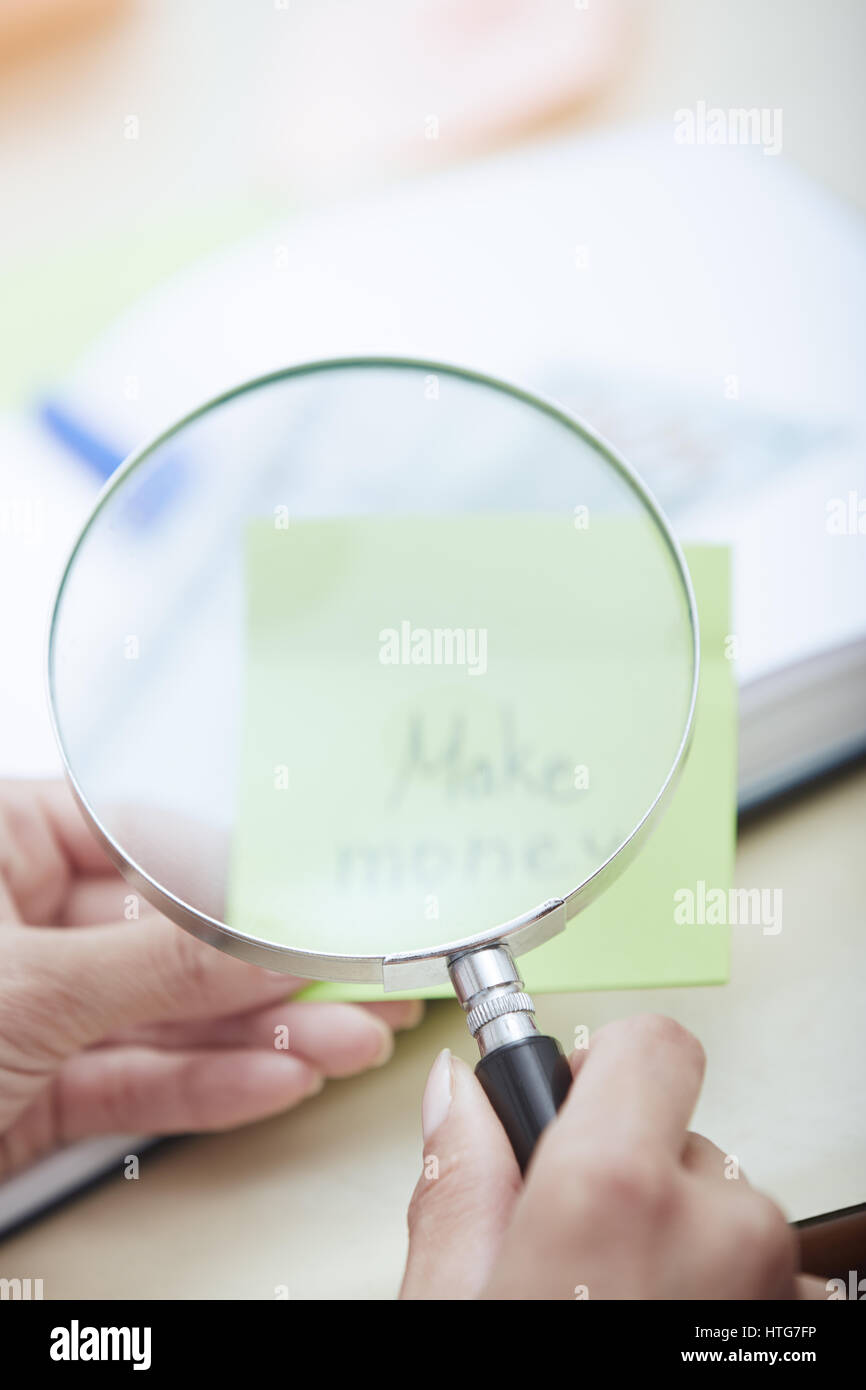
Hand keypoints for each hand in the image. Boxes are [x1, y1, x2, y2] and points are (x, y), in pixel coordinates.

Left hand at [0, 780, 421, 1178]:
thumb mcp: (25, 986)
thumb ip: (159, 967)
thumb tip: (269, 946)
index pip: (140, 837)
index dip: (235, 868)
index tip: (319, 893)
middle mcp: (19, 923)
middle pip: (168, 938)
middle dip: (269, 970)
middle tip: (359, 974)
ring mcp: (30, 1013)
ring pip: (164, 1017)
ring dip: (262, 1036)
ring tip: (350, 1036)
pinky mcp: (36, 1093)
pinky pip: (136, 1081)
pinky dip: (207, 1087)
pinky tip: (280, 1078)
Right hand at [402, 1014, 824, 1299]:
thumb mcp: (449, 1304)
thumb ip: (455, 1186)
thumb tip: (456, 1095)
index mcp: (615, 1195)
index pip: (651, 1043)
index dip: (603, 1068)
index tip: (574, 1107)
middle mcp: (720, 1230)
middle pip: (682, 1139)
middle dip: (633, 1178)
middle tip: (577, 1255)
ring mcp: (775, 1285)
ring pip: (724, 1216)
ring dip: (681, 1246)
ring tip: (618, 1307)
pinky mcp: (802, 1328)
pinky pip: (764, 1273)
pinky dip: (721, 1293)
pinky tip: (661, 1326)